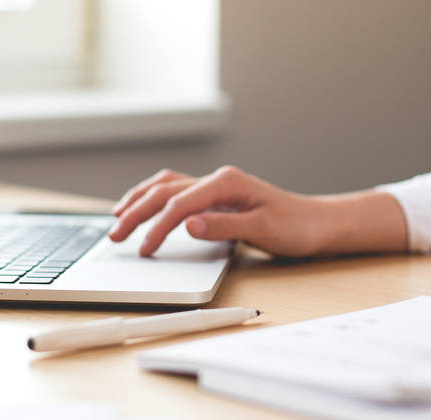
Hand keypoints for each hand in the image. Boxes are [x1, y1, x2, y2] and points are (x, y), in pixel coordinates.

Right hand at [108, 166, 330, 256]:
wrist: (315, 223)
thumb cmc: (295, 226)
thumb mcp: (262, 230)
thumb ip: (223, 226)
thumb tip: (187, 225)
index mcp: (226, 183)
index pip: (179, 204)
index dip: (157, 227)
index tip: (144, 250)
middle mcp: (217, 179)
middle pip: (165, 191)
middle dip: (136, 212)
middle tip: (115, 235)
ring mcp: (214, 185)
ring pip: (165, 186)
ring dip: (139, 200)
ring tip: (117, 216)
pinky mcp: (215, 196)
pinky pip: (175, 190)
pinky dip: (154, 197)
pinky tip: (143, 205)